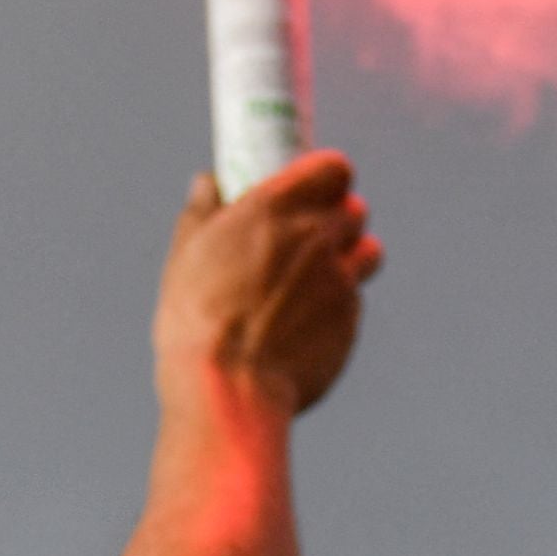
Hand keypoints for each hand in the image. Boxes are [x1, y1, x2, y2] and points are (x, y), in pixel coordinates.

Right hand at [154, 152, 377, 420]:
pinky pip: (354, 302)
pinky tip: (304, 325)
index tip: (311, 189)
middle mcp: (318, 236)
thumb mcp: (187, 254)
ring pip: (369, 253)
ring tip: (317, 279)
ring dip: (351, 257)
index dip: (327, 176)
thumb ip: (204, 210)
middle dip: (337, 219)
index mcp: (277, 208)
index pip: (334, 168)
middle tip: (308, 238)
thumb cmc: (198, 318)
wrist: (229, 387)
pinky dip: (337, 306)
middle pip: (355, 209)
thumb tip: (209, 183)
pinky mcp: (350, 321)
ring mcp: (341, 280)